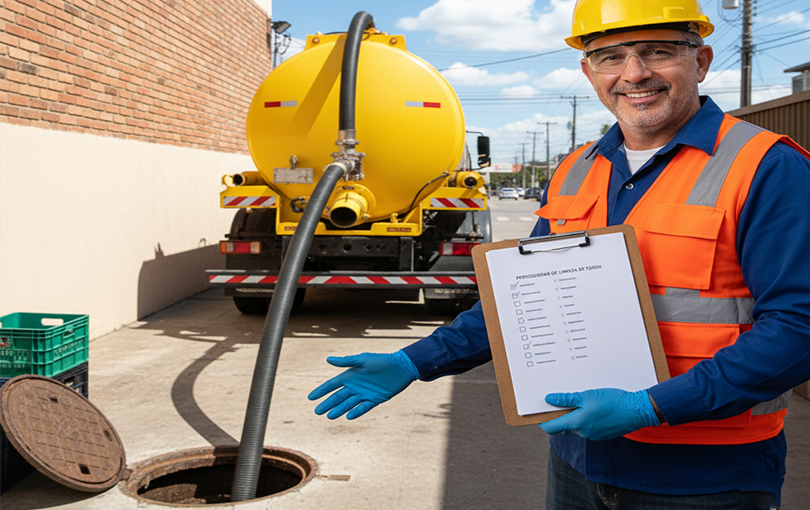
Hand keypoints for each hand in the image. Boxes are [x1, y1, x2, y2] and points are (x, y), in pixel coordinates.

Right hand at [308, 350, 418, 419]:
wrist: (401, 367)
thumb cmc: (381, 361)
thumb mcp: (363, 359)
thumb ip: (346, 361)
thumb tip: (328, 359)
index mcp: (350, 375)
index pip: (332, 385)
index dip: (321, 391)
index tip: (310, 397)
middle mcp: (355, 386)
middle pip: (338, 397)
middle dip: (327, 404)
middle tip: (317, 412)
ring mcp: (364, 394)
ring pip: (348, 404)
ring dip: (339, 410)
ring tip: (329, 417)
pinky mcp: (375, 399)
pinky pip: (363, 407)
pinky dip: (356, 411)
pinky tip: (348, 416)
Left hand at [539, 388, 659, 440]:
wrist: (637, 410)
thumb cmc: (612, 402)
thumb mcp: (586, 396)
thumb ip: (566, 399)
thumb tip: (549, 400)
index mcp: (577, 424)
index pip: (551, 427)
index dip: (543, 420)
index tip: (539, 411)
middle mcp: (583, 433)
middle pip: (564, 425)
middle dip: (560, 413)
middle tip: (558, 399)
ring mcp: (594, 435)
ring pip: (577, 425)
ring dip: (575, 414)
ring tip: (578, 398)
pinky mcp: (603, 434)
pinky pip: (588, 426)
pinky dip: (586, 417)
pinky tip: (592, 406)